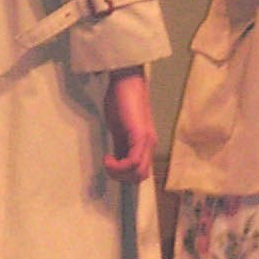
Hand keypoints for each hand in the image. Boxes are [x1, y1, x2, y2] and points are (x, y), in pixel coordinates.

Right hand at [102, 68, 155, 183]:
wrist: (126, 81)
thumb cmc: (121, 100)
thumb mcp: (119, 129)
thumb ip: (121, 145)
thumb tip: (117, 160)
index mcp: (146, 144)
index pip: (140, 171)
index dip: (124, 175)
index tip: (109, 165)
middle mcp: (150, 145)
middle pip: (140, 176)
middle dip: (121, 178)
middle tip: (108, 167)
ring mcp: (147, 141)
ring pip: (138, 173)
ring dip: (119, 173)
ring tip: (107, 162)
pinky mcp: (141, 136)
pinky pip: (133, 162)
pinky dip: (118, 166)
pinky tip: (108, 158)